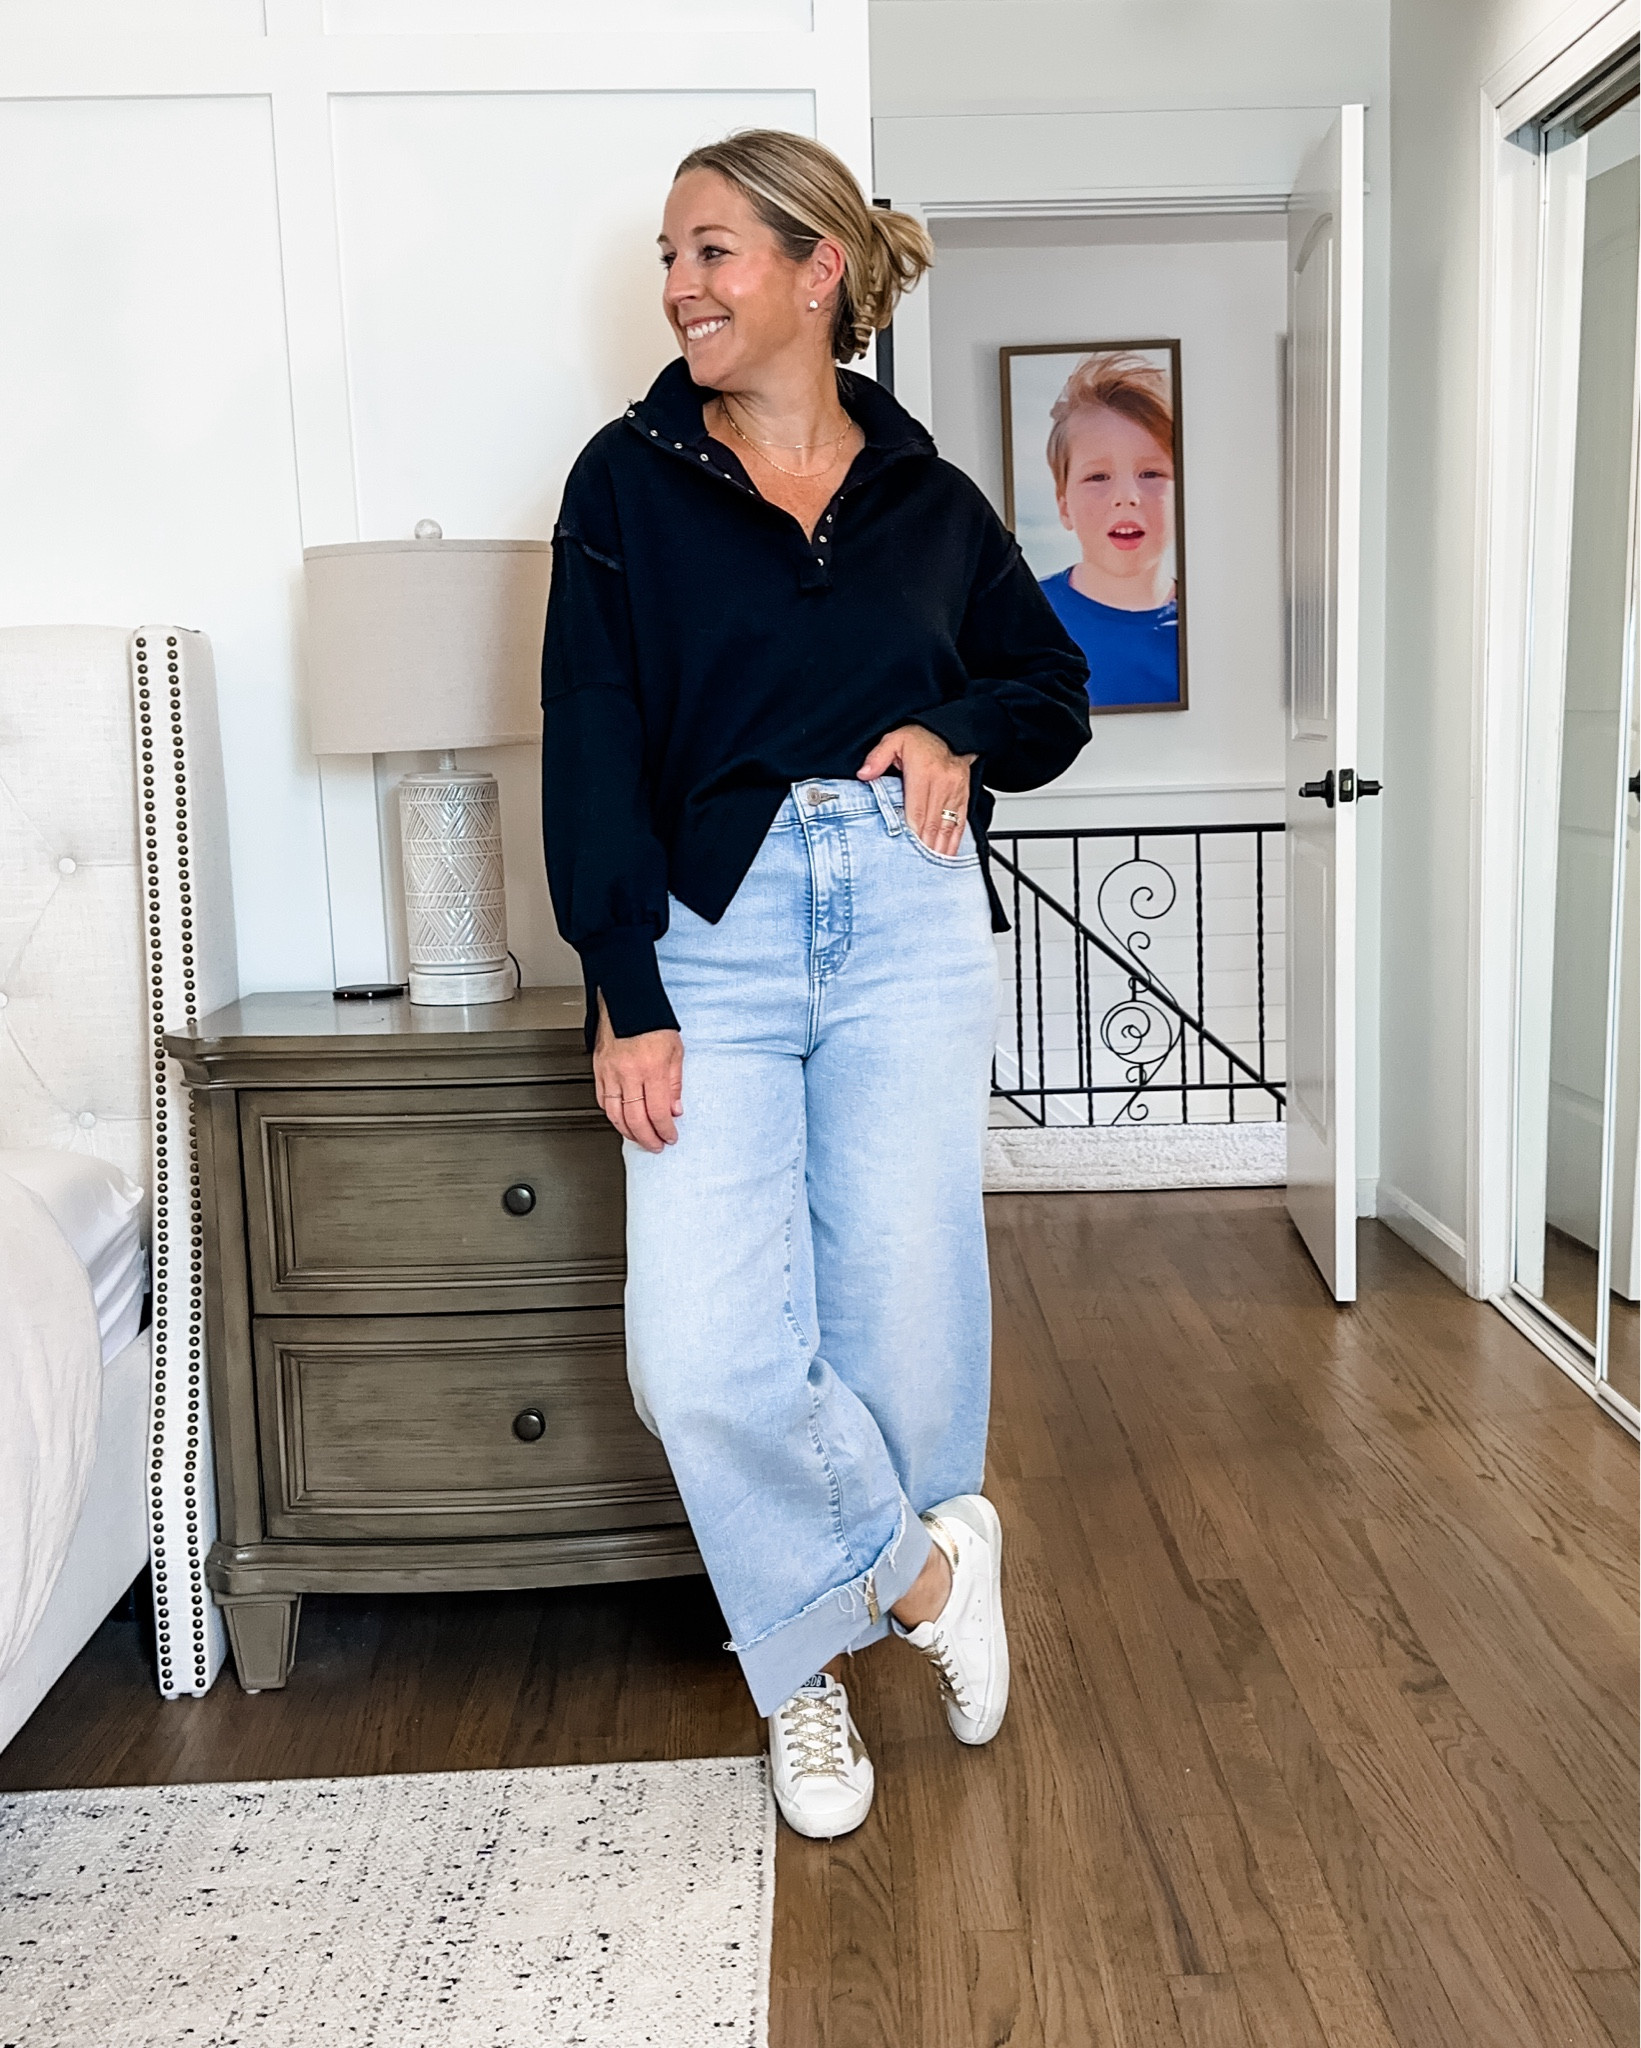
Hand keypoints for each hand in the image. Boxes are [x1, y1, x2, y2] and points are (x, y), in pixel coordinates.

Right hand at [593, 995, 682, 1153]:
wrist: (627, 1000)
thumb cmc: (652, 1019)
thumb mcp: (676, 1051)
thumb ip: (675, 1083)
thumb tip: (675, 1109)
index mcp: (651, 1069)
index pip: (658, 1113)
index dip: (665, 1131)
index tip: (670, 1137)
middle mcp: (629, 1073)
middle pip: (635, 1120)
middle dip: (647, 1138)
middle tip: (655, 1144)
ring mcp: (610, 1072)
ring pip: (615, 1115)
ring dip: (628, 1131)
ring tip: (639, 1137)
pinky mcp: (599, 1069)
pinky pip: (602, 1100)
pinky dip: (612, 1115)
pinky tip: (620, 1119)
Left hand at [857, 724, 976, 856]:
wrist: (950, 731)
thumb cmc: (920, 738)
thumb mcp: (894, 740)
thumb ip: (877, 757)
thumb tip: (864, 774)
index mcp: (924, 772)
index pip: (916, 810)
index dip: (912, 833)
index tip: (905, 852)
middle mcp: (943, 783)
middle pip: (932, 823)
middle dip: (924, 848)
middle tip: (914, 868)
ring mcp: (956, 792)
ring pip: (947, 827)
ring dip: (939, 849)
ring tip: (930, 869)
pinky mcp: (963, 797)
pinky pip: (960, 823)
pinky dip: (954, 841)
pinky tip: (947, 855)